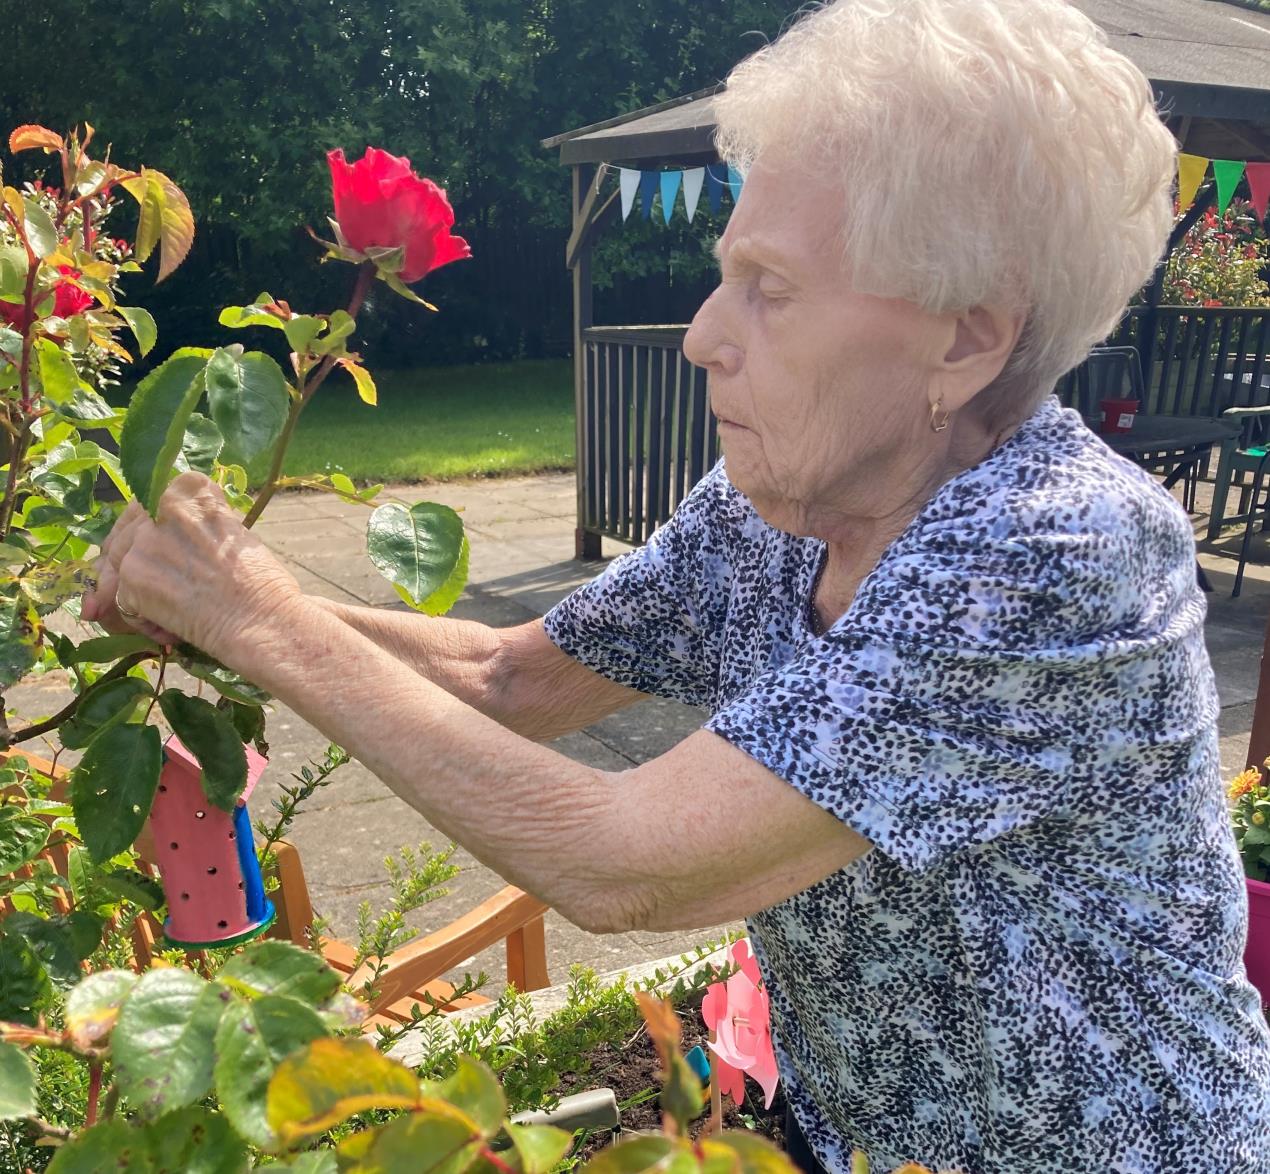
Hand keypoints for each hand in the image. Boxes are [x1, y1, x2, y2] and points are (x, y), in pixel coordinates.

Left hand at [82, 473, 301, 663]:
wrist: (263, 619)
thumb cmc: (261, 582)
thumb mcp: (230, 533)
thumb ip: (192, 528)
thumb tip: (158, 545)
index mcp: (189, 488)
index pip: (152, 503)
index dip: (156, 533)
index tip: (173, 555)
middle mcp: (160, 506)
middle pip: (128, 534)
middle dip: (137, 562)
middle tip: (163, 589)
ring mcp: (142, 542)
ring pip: (119, 566)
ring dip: (138, 592)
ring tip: (172, 613)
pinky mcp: (131, 577)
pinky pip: (121, 599)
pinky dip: (141, 618)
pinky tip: (170, 629)